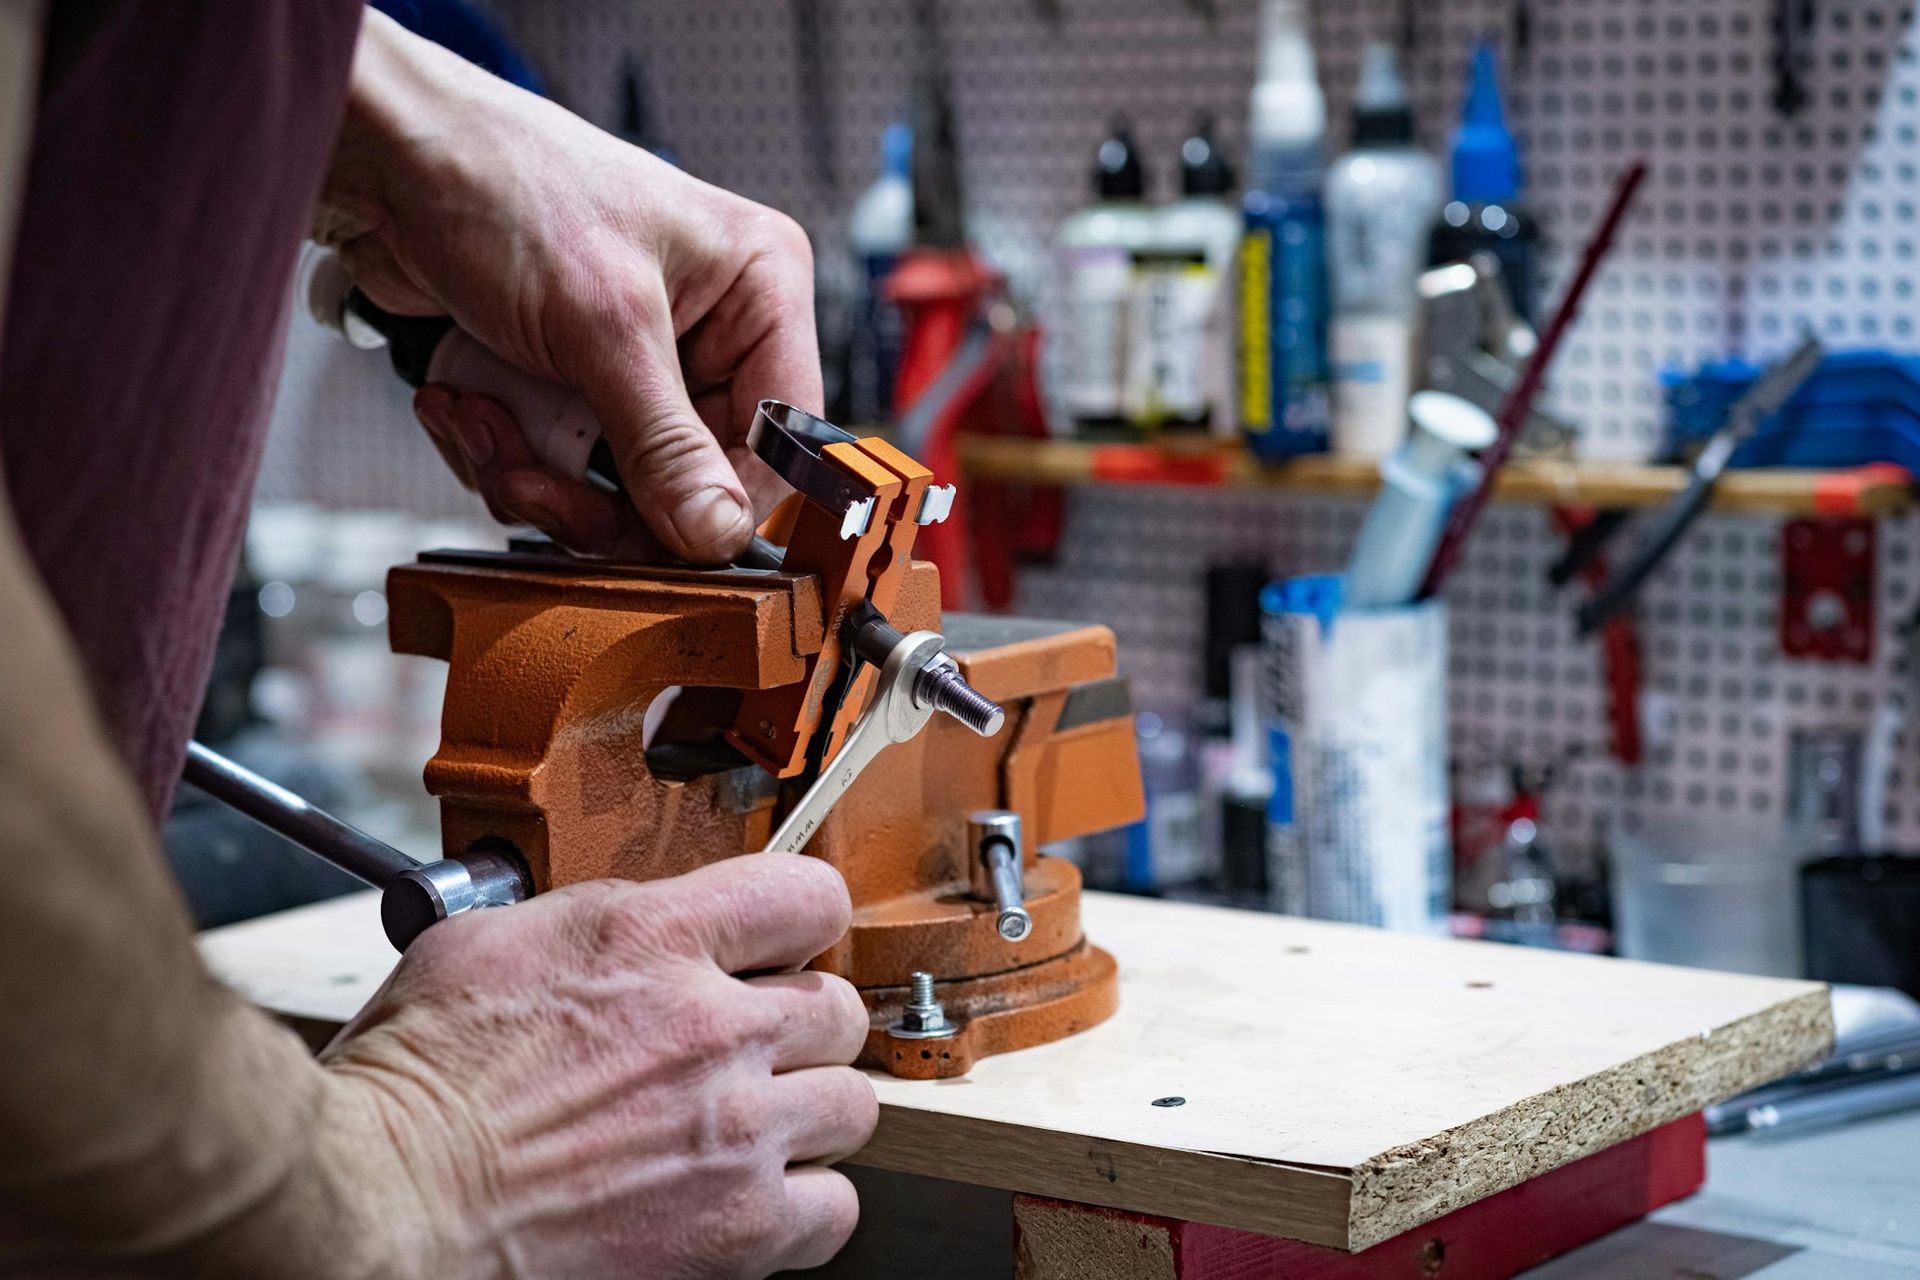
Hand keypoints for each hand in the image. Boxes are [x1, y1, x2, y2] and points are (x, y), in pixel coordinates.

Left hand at [319, 12, 818, 562]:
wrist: (385, 161)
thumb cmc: (504, 186)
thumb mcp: (600, 322)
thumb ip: (664, 442)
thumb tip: (717, 535)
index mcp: (757, 292)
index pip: (777, 440)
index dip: (719, 501)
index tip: (656, 536)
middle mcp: (709, 331)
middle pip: (690, 480)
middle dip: (593, 493)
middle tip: (531, 481)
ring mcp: (637, 363)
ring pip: (615, 489)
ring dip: (533, 473)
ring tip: (479, 418)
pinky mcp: (572, 385)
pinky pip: (558, 469)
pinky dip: (502, 453)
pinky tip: (463, 403)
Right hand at [319, 856, 876, 1279]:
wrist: (382, 1207)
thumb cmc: (411, 1084)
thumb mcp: (492, 942)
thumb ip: (593, 918)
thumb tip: (637, 920)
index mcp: (652, 939)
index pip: (808, 893)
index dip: (799, 921)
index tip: (782, 947)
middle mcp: (712, 1029)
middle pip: (837, 1007)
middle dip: (797, 1026)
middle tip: (748, 1052)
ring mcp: (734, 1134)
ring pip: (852, 1104)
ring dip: (806, 1114)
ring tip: (747, 1128)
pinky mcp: (737, 1232)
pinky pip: (833, 1209)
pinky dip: (801, 1207)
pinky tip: (746, 1196)